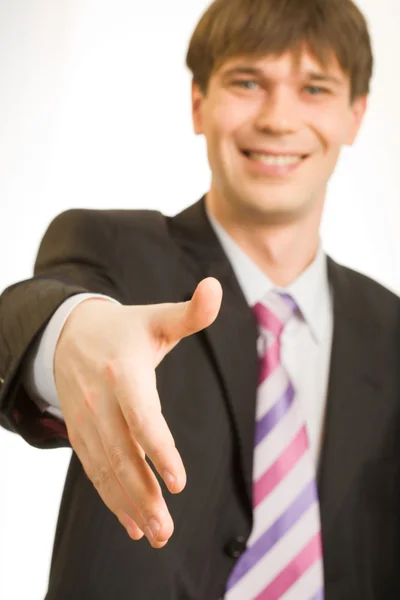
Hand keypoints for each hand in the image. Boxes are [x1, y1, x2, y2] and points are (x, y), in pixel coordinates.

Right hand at [54, 277, 221, 547]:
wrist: (69, 334)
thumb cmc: (124, 329)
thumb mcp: (157, 318)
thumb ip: (191, 312)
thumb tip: (217, 286)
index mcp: (125, 372)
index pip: (141, 415)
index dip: (158, 448)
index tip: (178, 481)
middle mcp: (102, 401)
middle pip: (122, 453)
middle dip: (143, 493)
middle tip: (167, 528)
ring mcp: (88, 420)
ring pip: (107, 468)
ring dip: (129, 503)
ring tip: (155, 533)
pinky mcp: (81, 432)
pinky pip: (94, 470)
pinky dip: (111, 497)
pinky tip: (131, 521)